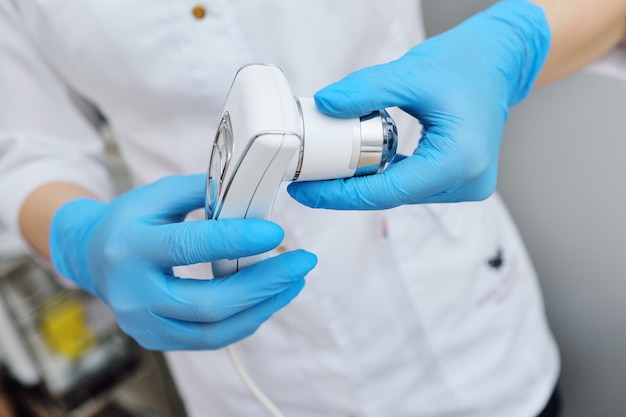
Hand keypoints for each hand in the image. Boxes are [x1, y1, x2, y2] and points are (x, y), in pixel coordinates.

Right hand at [49, 174, 316, 349]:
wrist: (93, 257)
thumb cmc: (130, 220)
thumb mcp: (159, 195)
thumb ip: (204, 192)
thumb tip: (252, 193)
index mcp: (130, 247)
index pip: (188, 247)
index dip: (236, 241)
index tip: (277, 232)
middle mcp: (133, 293)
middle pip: (208, 303)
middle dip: (263, 285)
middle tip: (301, 264)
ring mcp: (143, 323)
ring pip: (214, 330)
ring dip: (263, 306)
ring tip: (294, 282)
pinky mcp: (157, 339)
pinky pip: (210, 338)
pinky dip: (245, 319)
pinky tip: (268, 298)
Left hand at [288, 0, 549, 208]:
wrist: (500, 60)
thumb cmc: (467, 63)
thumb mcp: (410, 72)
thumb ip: (364, 91)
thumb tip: (325, 106)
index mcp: (460, 160)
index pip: (388, 190)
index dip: (341, 194)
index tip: (306, 192)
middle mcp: (467, 181)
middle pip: (391, 196)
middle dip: (346, 190)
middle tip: (305, 181)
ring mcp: (465, 185)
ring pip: (399, 193)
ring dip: (364, 183)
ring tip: (325, 171)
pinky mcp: (458, 180)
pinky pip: (410, 185)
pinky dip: (382, 176)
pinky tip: (355, 167)